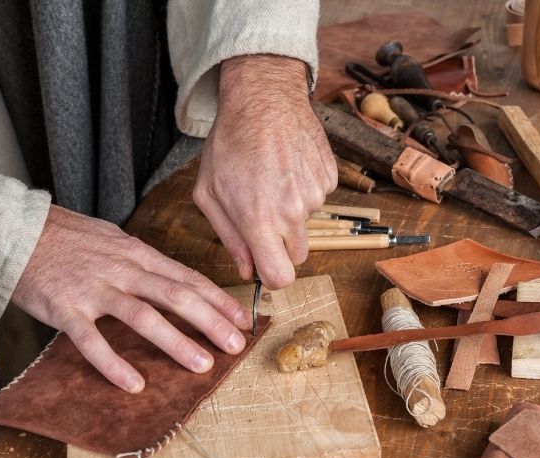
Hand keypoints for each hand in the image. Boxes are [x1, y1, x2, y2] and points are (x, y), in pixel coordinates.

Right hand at [11, 205, 251, 392]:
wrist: (17, 230)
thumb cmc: (70, 238)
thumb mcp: (116, 240)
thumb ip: (145, 261)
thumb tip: (178, 280)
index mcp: (139, 254)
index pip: (188, 277)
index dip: (219, 299)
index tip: (243, 318)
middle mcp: (123, 270)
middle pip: (176, 295)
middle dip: (211, 321)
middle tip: (236, 345)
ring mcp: (95, 289)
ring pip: (143, 316)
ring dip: (176, 341)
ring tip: (201, 364)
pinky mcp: (66, 309)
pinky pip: (92, 340)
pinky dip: (113, 364)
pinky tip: (134, 384)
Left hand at [193, 54, 336, 289]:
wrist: (264, 98)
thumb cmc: (230, 142)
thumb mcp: (209, 192)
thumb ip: (228, 237)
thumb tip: (247, 269)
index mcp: (259, 220)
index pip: (280, 277)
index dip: (271, 276)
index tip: (264, 265)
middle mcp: (292, 212)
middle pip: (297, 256)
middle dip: (281, 245)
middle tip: (263, 216)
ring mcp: (316, 194)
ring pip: (307, 224)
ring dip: (292, 212)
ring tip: (272, 179)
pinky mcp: (330, 178)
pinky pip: (318, 198)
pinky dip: (304, 189)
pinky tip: (288, 166)